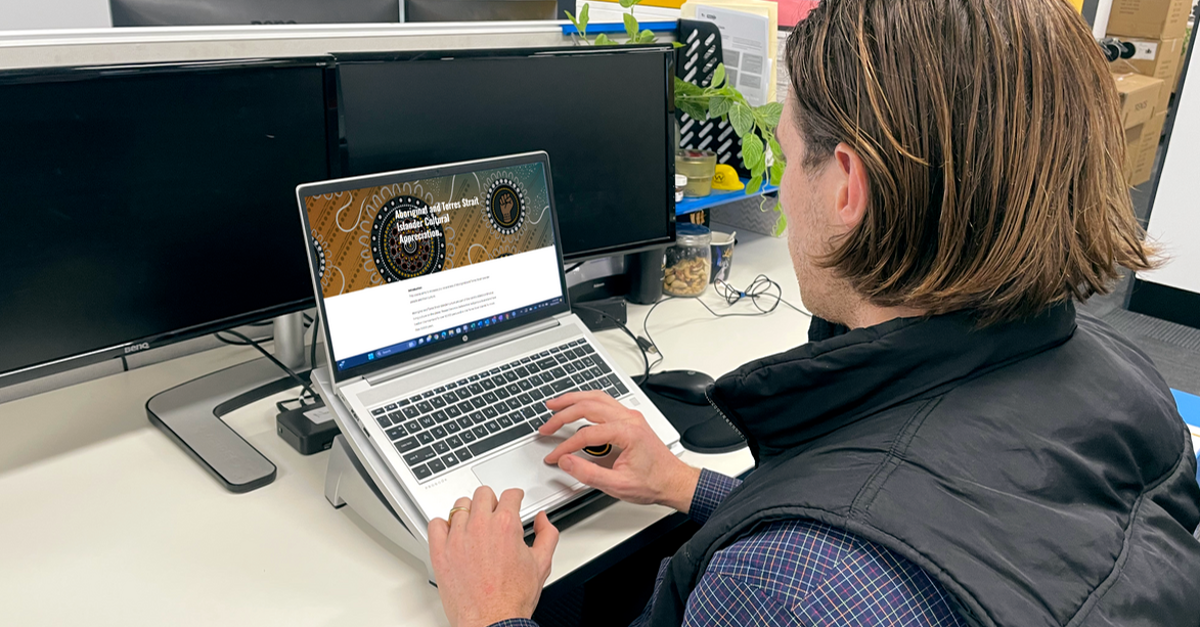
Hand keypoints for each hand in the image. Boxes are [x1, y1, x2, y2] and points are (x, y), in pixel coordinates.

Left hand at [428, 486, 558, 626]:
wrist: (493, 621)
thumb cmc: (512, 598)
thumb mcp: (541, 563)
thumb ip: (547, 534)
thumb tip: (543, 520)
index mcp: (506, 525)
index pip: (510, 495)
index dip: (515, 497)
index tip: (513, 499)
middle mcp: (480, 527)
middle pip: (482, 494)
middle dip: (491, 500)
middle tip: (494, 512)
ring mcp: (457, 538)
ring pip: (459, 506)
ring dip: (468, 512)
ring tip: (473, 523)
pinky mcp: (440, 552)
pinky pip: (436, 524)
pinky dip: (443, 525)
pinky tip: (452, 533)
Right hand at [541, 391, 701, 512]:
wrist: (674, 481)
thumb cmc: (653, 482)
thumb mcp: (617, 485)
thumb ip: (588, 473)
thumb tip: (566, 461)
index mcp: (627, 432)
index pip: (586, 434)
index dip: (565, 446)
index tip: (555, 455)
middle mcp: (629, 418)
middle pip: (588, 406)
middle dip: (562, 414)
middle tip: (545, 425)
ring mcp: (631, 416)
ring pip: (596, 397)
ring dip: (573, 399)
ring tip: (555, 404)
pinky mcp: (631, 419)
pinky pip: (605, 401)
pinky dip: (586, 401)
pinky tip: (577, 405)